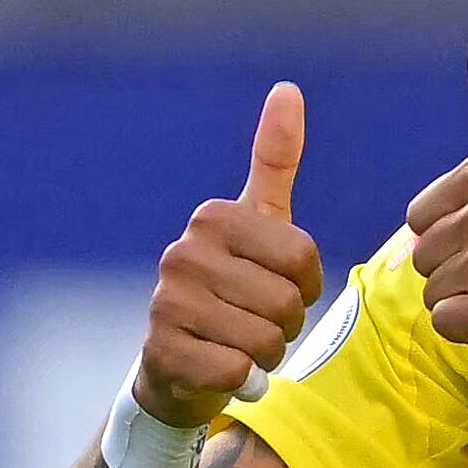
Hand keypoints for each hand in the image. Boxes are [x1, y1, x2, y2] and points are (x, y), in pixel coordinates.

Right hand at [133, 82, 325, 428]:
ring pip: (264, 339)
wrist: (180, 365)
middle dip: (285, 325)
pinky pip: (236, 369)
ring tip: (239, 345)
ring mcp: (166, 301)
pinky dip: (242, 379)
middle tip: (256, 323)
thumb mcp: (259, 223)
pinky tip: (222, 369)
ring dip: (266, 354)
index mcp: (213, 217)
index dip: (306, 285)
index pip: (302, 256)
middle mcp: (182, 252)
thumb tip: (287, 88)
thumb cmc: (233, 288)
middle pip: (285, 301)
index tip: (279, 286)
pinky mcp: (160, 350)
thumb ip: (275, 160)